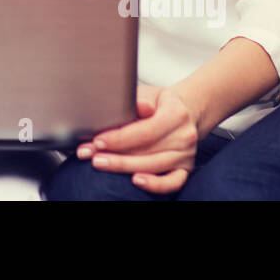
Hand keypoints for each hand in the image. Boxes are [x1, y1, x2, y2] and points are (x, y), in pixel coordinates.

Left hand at [76, 84, 200, 194]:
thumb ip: (139, 99)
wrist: (183, 112)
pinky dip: (155, 185)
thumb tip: (139, 106)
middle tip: (93, 156)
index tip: (99, 140)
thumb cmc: (159, 102)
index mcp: (176, 114)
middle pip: (147, 150)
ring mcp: (185, 155)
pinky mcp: (185, 169)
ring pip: (154, 166)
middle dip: (116, 155)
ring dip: (125, 167)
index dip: (120, 138)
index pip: (146, 130)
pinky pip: (172, 183)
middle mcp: (184, 136)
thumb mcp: (149, 94)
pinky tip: (136, 180)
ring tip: (102, 164)